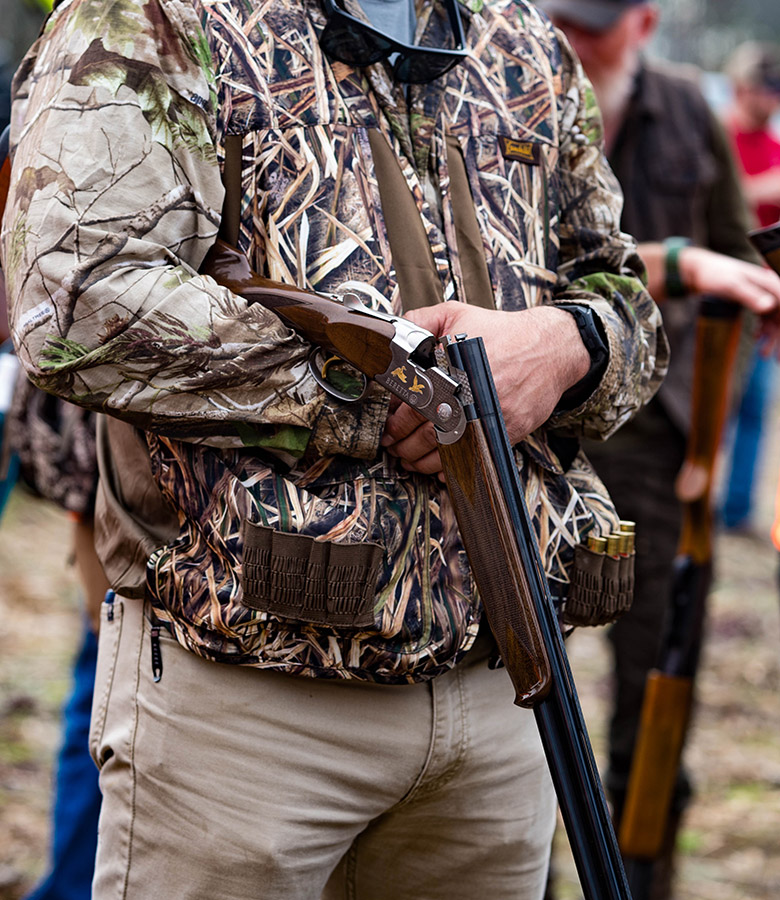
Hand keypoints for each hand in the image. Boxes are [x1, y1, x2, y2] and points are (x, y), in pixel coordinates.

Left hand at [381, 303, 590, 474]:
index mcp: (451, 372)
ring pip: (447, 452)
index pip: (411, 406)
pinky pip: (473, 456)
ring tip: (410, 459)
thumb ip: (420, 321)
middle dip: (403, 445)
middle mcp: (468, 399)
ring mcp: (488, 418)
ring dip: (422, 461)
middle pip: (425, 435)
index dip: (394, 420)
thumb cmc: (503, 333)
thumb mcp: (457, 314)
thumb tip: (391, 331)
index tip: (388, 425)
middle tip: (393, 446)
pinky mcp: (506, 432)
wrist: (550, 347)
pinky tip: (440, 468)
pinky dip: (454, 467)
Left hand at [677, 247, 779, 355]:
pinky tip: (758, 339)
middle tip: (776, 358)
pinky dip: (764, 330)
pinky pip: (766, 316)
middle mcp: (770, 287)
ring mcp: (762, 293)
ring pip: (775, 319)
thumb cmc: (714, 275)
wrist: (698, 271)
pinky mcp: (754, 298)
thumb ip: (750, 295)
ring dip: (772, 337)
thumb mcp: (731, 286)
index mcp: (771, 283)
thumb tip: (769, 307)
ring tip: (764, 355)